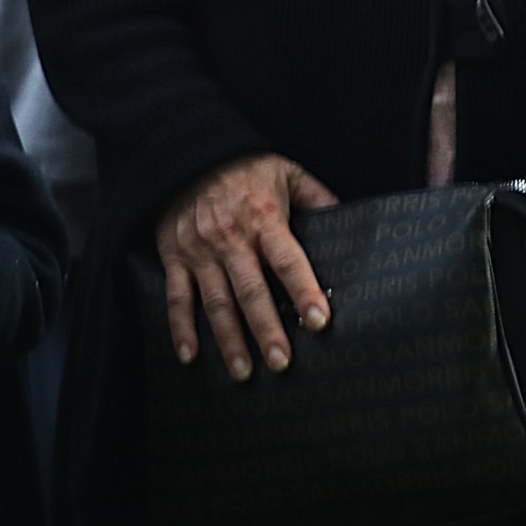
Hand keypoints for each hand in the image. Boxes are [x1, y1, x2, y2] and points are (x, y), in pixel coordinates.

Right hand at [155, 153, 338, 380]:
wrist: (185, 152)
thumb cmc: (243, 167)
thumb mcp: (286, 172)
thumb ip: (317, 197)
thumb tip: (351, 222)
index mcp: (263, 217)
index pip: (287, 260)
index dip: (304, 290)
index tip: (318, 322)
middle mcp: (230, 238)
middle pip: (250, 290)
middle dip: (266, 329)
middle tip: (281, 363)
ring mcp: (199, 250)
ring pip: (215, 301)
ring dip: (229, 339)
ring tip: (243, 372)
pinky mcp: (174, 256)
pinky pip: (176, 297)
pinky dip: (180, 327)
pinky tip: (189, 356)